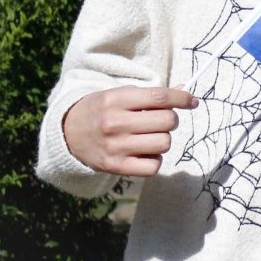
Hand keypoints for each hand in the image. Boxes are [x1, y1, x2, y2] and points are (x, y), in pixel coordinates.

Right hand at [62, 86, 196, 176]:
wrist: (67, 134)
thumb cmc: (101, 111)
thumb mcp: (120, 95)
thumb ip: (150, 95)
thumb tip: (185, 93)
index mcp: (116, 100)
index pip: (160, 97)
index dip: (182, 99)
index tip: (192, 101)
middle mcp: (115, 123)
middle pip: (167, 121)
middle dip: (170, 120)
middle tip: (160, 120)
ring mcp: (115, 147)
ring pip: (164, 143)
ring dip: (163, 139)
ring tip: (149, 136)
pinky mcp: (115, 167)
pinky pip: (154, 166)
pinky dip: (155, 159)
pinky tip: (144, 152)